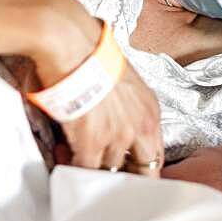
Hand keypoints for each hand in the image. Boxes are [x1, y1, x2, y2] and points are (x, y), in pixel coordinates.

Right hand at [58, 61, 162, 176]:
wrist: (72, 43)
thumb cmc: (92, 52)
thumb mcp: (125, 81)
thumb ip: (126, 107)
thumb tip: (111, 122)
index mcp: (150, 110)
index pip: (156, 155)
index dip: (141, 166)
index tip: (129, 171)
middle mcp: (140, 126)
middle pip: (141, 170)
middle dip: (124, 175)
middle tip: (107, 177)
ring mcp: (118, 136)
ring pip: (109, 170)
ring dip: (93, 169)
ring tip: (77, 159)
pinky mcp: (92, 141)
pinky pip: (86, 169)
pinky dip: (74, 168)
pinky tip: (65, 158)